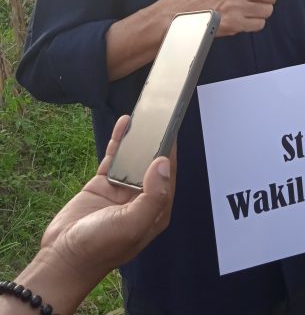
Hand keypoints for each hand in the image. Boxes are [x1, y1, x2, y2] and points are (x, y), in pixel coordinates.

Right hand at [40, 115, 175, 285]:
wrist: (62, 258)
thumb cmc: (99, 249)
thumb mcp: (131, 225)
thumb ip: (152, 196)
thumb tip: (163, 164)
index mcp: (155, 210)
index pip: (168, 174)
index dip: (171, 151)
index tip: (173, 127)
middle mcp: (141, 198)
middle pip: (153, 162)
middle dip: (156, 141)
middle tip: (159, 115)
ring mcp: (121, 190)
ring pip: (134, 157)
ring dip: (139, 138)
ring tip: (145, 114)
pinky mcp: (103, 184)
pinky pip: (114, 158)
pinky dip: (120, 140)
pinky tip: (124, 123)